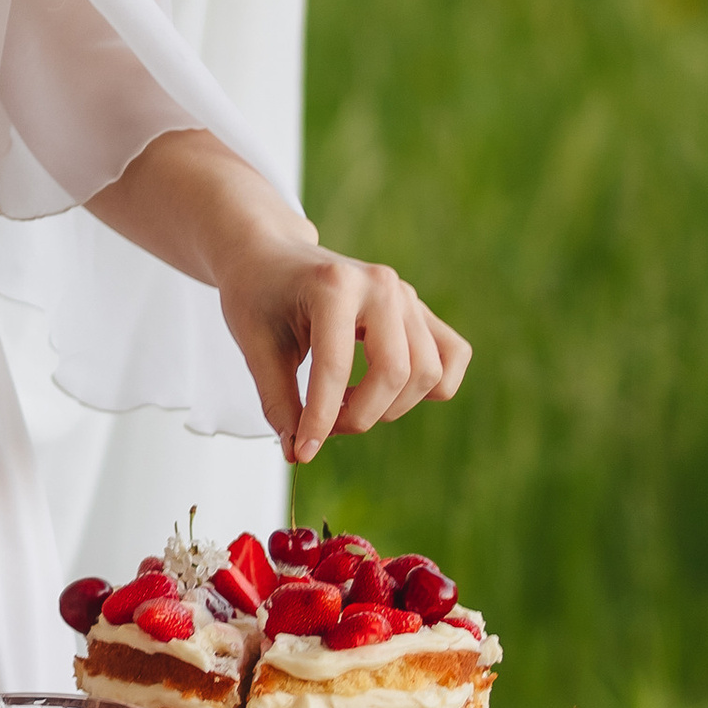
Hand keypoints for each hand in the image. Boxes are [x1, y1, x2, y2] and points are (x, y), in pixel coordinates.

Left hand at [87, 128, 470, 465]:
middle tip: (322, 424)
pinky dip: (432, 385)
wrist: (271, 254)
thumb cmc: (258, 294)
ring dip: (390, 407)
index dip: (319, 421)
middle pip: (395, 373)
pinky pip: (453, 355)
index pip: (335, 369)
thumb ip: (279, 402)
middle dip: (359, 416)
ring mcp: (406, 294)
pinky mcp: (419, 309)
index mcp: (333, 285)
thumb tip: (299, 453)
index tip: (303, 452)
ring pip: (427, 373)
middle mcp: (380, 285)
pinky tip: (390, 390)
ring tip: (346, 404)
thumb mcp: (254, 346)